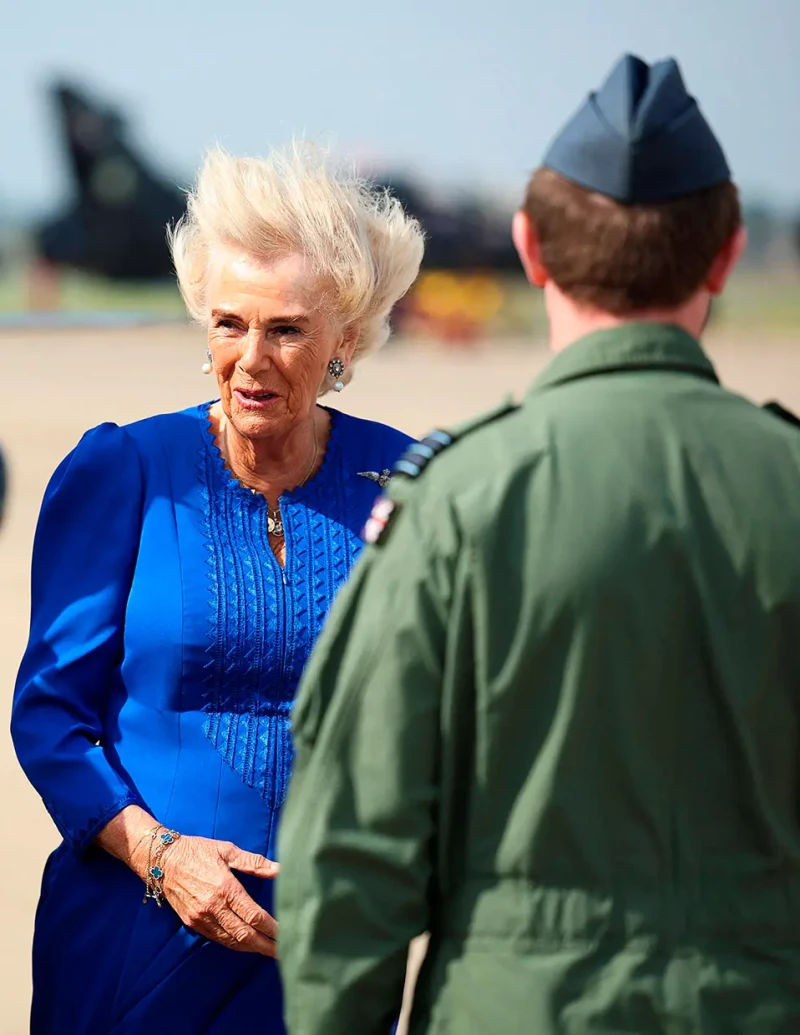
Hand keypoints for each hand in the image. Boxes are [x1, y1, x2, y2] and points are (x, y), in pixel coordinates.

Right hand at [131, 834, 278, 955]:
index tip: (287, 932)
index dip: (272, 928)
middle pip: (245, 934)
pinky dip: (234, 944)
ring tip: (269, 950)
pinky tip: (246, 944)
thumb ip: (255, 863)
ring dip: (251, 948)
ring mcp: (201, 918)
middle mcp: (213, 907)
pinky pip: (218, 938)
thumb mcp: (227, 850)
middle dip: (266, 945)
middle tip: (284, 951)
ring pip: (231, 940)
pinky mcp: (192, 923)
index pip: (254, 916)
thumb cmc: (197, 850)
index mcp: (225, 888)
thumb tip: (280, 869)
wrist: (162, 860)